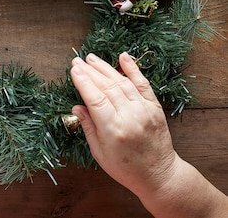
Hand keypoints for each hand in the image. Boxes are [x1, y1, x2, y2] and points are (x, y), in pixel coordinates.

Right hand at [70, 53, 177, 195]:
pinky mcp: (155, 108)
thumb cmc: (125, 168)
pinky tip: (123, 57)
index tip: (73, 70)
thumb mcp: (99, 152)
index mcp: (114, 130)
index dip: (83, 82)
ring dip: (105, 68)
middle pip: (107, 87)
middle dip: (90, 72)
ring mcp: (144, 111)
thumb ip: (88, 126)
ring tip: (92, 58)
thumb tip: (77, 106)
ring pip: (122, 82)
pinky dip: (133, 69)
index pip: (95, 99)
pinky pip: (143, 84)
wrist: (159, 175)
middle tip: (78, 61)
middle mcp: (130, 117)